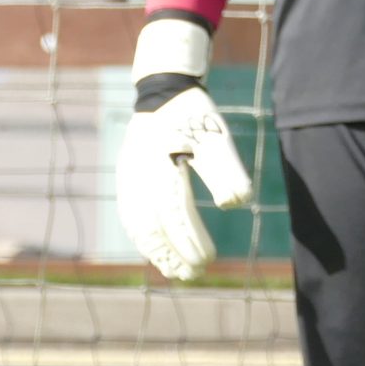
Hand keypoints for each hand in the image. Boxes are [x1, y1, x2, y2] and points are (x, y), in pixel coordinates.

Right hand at [117, 84, 252, 278]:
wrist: (164, 90)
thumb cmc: (195, 115)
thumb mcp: (217, 137)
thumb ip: (226, 170)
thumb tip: (236, 204)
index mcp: (160, 167)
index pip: (175, 214)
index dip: (190, 240)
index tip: (209, 260)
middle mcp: (138, 178)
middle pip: (153, 227)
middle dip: (174, 254)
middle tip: (196, 275)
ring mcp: (129, 180)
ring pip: (139, 227)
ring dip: (158, 252)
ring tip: (177, 272)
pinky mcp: (127, 180)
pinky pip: (132, 217)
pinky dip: (145, 239)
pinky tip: (158, 252)